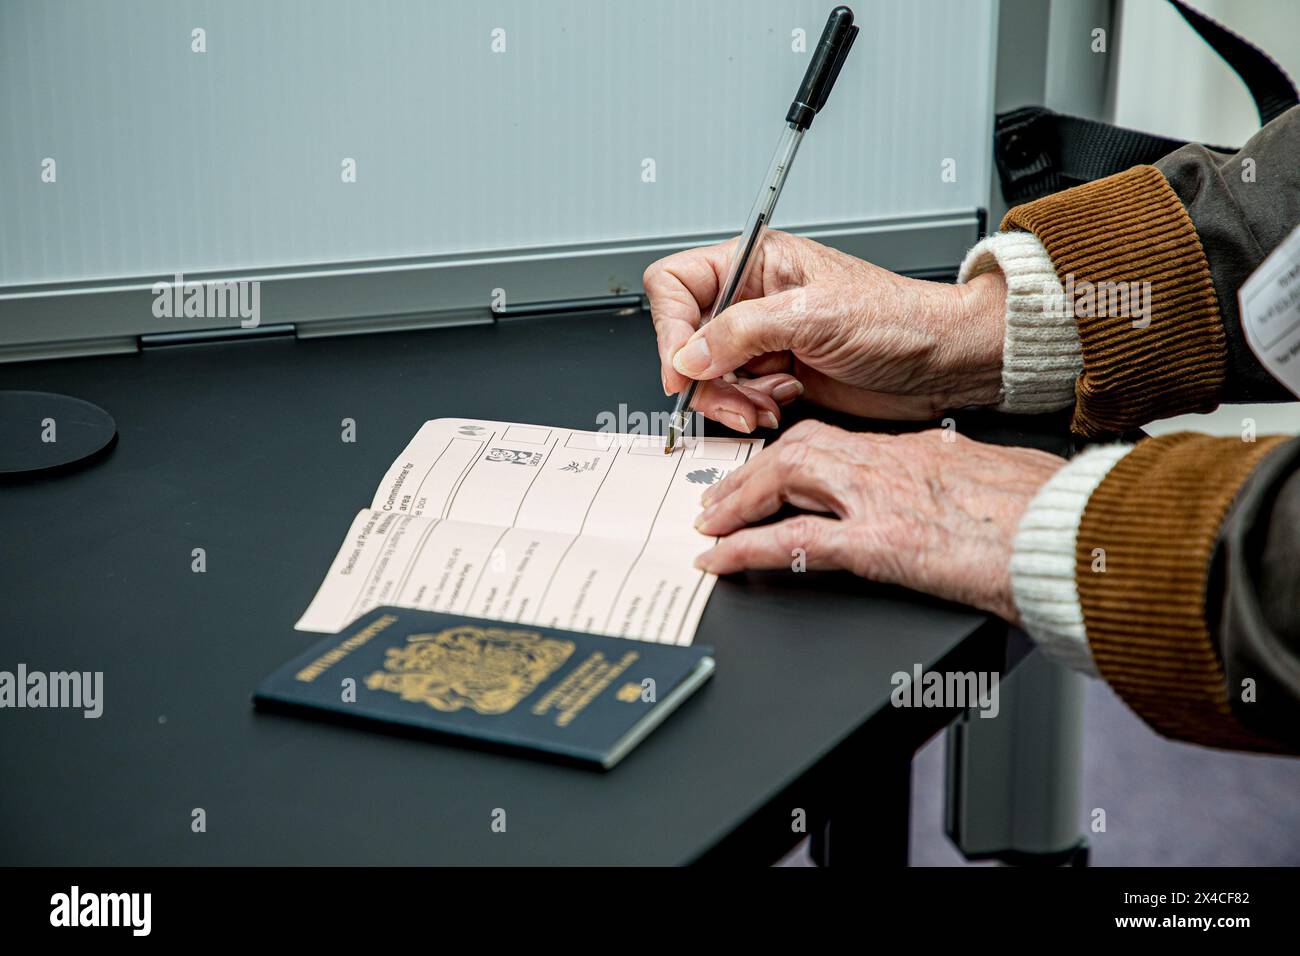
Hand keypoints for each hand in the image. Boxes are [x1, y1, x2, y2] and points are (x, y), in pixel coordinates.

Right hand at [643, 231, 1006, 432]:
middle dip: (706, 377)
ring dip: (730, 400)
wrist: (942, 363)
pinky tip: (782, 406)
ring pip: (707, 377)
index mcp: (755, 262)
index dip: (670, 327)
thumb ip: (742, 331)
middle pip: (685, 340)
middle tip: (735, 397)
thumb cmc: (899, 320)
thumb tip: (688, 355)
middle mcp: (752, 300)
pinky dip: (750, 411)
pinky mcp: (775, 378)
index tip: (682, 368)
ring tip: (768, 404)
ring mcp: (762, 342)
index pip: (676, 284)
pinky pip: (735, 400)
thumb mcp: (814, 316)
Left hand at [692, 421, 1064, 622]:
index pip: (837, 441)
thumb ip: (963, 487)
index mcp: (923, 450)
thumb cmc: (1055, 516)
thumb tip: (953, 501)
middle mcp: (895, 463)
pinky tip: (722, 560)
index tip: (772, 473)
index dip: (793, 456)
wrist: (1080, 537)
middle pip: (800, 449)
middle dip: (752, 473)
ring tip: (711, 525)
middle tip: (721, 498)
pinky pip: (798, 540)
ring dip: (740, 500)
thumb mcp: (1003, 485)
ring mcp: (885, 498)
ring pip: (788, 477)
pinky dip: (751, 547)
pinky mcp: (885, 541)